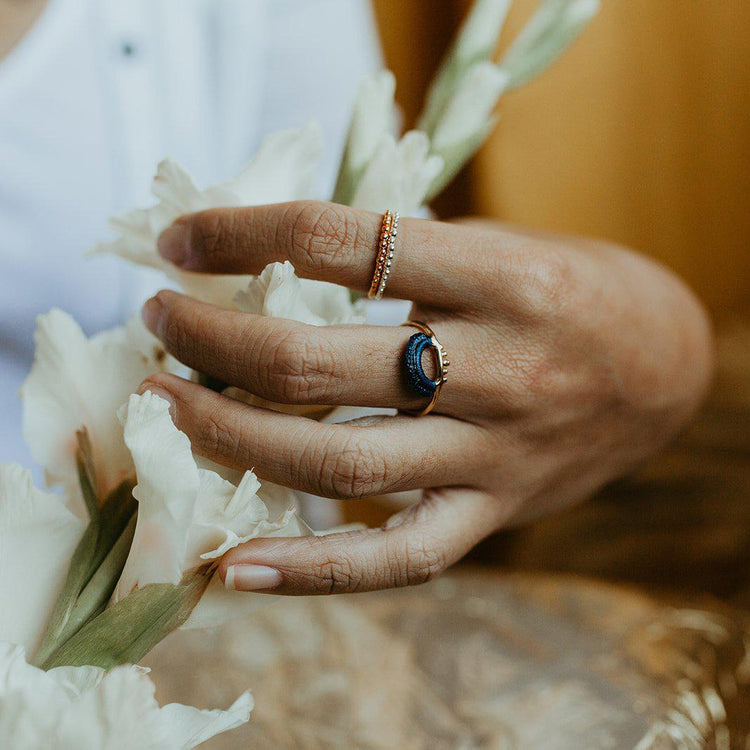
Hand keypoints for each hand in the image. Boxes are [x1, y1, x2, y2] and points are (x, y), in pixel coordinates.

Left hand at [140, 201, 712, 594]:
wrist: (664, 366)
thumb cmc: (571, 291)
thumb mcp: (499, 245)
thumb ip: (400, 258)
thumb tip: (269, 263)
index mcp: (502, 279)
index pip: (347, 242)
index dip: (246, 233)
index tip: (182, 239)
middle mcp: (500, 370)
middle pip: (319, 365)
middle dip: (214, 340)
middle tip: (161, 319)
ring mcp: (495, 455)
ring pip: (338, 463)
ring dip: (229, 436)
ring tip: (166, 404)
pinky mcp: (493, 514)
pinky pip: (396, 558)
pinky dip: (310, 568)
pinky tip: (233, 565)